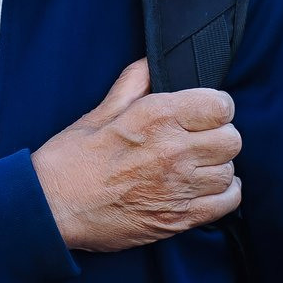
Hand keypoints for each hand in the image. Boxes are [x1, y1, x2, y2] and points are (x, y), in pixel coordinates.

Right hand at [34, 60, 241, 252]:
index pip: (220, 105)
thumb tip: (151, 63)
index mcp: (155, 117)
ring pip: (230, 171)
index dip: (213, 107)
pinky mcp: (179, 219)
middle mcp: (173, 152)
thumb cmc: (69, 161)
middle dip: (217, 136)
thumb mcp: (98, 113)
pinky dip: (222, 195)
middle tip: (198, 140)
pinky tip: (203, 189)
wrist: (51, 210)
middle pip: (231, 139)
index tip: (202, 113)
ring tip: (195, 166)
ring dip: (217, 167)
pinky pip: (227, 203)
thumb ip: (132, 85)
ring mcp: (179, 188)